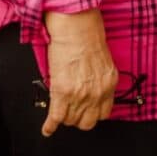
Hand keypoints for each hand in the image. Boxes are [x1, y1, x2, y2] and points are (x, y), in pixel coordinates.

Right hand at [41, 9, 117, 134]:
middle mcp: (97, 93)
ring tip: (60, 110)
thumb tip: (91, 89)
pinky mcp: (62, 93)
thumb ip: (100, 80)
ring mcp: (80, 95)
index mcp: (109, 84)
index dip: (93, 113)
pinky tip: (47, 129)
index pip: (104, 113)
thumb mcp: (103, 62)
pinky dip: (50, 125)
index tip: (87, 111)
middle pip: (88, 122)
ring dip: (65, 117)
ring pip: (71, 121)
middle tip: (72, 110)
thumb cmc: (88, 36)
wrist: (76, 26)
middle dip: (79, 118)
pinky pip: (56, 117)